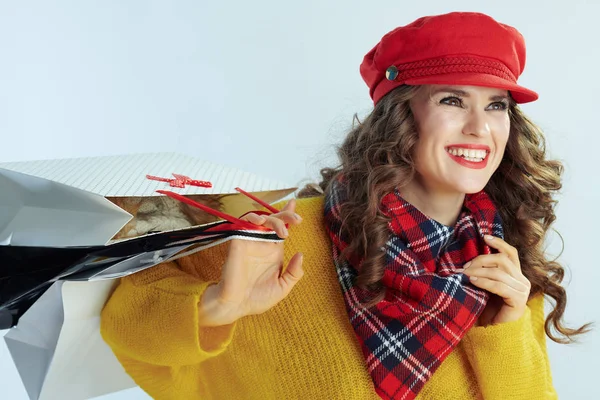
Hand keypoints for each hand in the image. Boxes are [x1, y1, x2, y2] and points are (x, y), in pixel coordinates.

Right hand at [199, 199, 303, 326]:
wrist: (236, 306)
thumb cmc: (257, 299)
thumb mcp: (283, 287)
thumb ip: (294, 273)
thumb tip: (300, 254)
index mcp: (273, 252)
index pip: (282, 228)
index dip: (288, 215)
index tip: (294, 205)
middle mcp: (263, 244)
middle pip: (275, 220)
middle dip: (287, 215)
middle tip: (297, 220)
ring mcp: (250, 241)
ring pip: (262, 219)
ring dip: (274, 219)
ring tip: (283, 231)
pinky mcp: (238, 241)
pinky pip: (244, 223)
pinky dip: (252, 218)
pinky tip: (261, 222)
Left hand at [457, 235, 530, 325]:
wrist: (496, 332)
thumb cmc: (488, 308)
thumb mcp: (485, 286)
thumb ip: (484, 272)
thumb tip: (467, 260)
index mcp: (516, 274)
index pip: (510, 253)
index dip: (498, 243)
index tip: (484, 236)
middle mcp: (522, 280)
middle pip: (502, 260)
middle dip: (481, 260)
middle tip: (465, 266)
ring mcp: (522, 290)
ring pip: (499, 272)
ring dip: (479, 271)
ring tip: (465, 274)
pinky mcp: (518, 300)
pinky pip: (499, 286)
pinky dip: (484, 281)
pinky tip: (472, 281)